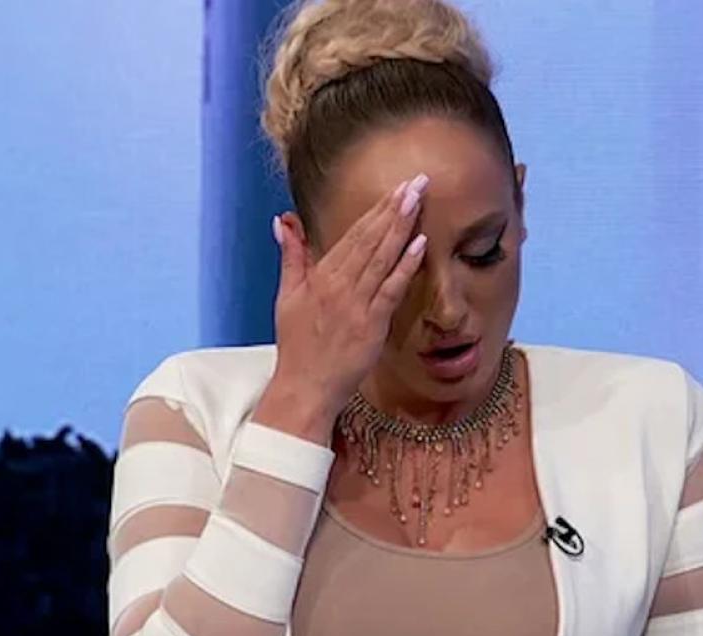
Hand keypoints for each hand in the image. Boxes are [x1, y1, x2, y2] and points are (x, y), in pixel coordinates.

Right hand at [255, 174, 429, 442]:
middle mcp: (339, 284)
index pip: (354, 234)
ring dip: (401, 227)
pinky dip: (405, 266)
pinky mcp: (371, 324)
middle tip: (416, 182)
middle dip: (394, 208)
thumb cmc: (298, 343)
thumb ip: (291, 256)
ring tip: (418, 200)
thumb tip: (282, 221)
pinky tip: (420, 243)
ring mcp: (356, 303)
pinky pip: (391, 289)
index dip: (377, 210)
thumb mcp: (287, 295)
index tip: (396, 188)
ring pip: (382, 257)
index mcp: (321, 275)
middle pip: (371, 239)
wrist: (305, 386)